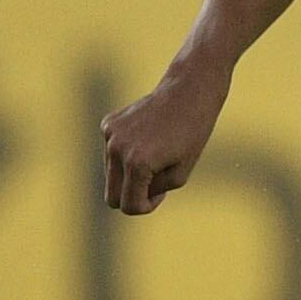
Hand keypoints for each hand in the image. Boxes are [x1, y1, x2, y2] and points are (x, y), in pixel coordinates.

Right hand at [101, 62, 230, 213]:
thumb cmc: (192, 134)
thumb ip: (153, 192)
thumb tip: (131, 195)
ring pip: (110, 175)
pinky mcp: (108, 124)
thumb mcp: (180, 174)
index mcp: (137, 164)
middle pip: (112, 196)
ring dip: (130, 174)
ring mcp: (110, 135)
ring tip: (156, 155)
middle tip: (155, 183)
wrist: (188, 92)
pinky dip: (126, 153)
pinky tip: (146, 137)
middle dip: (132, 196)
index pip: (129, 206)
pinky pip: (111, 152)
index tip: (161, 194)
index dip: (146, 206)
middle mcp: (117, 150)